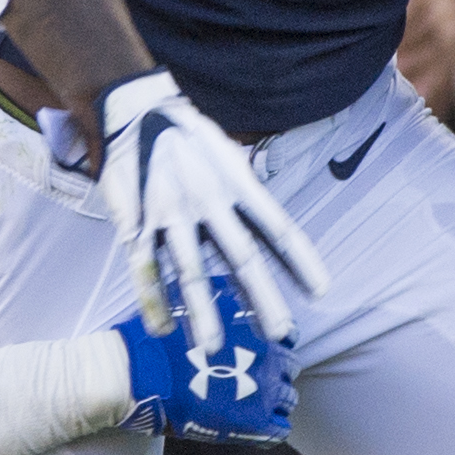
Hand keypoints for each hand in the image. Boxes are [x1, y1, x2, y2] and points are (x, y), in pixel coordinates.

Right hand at [94, 72, 325, 354]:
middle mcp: (208, 203)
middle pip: (241, 258)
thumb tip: (268, 221)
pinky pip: (145, 267)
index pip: (276, 228)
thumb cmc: (186, 134)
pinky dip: (153, 299)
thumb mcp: (227, 152)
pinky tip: (163, 330)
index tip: (321, 290)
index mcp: (236, 185)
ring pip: (189, 270)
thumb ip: (246, 189)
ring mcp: (172, 215)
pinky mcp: (138, 222)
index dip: (300, 260)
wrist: (134, 108)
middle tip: (282, 332)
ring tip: (212, 347)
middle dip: (262, 298)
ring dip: (201, 311)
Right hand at [114, 275, 294, 442]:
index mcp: (255, 327)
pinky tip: (249, 426)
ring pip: (287, 400)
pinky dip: (269, 429)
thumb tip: (233, 293)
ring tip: (247, 405)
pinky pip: (279, 430)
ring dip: (272, 401)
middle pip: (289, 368)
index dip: (272, 345)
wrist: (134, 375)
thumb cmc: (154, 337)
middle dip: (272, 372)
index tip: (256, 352)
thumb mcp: (188, 297)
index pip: (287, 336)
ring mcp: (263, 391)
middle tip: (248, 380)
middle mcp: (267, 357)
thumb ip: (218, 295)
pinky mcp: (253, 424)